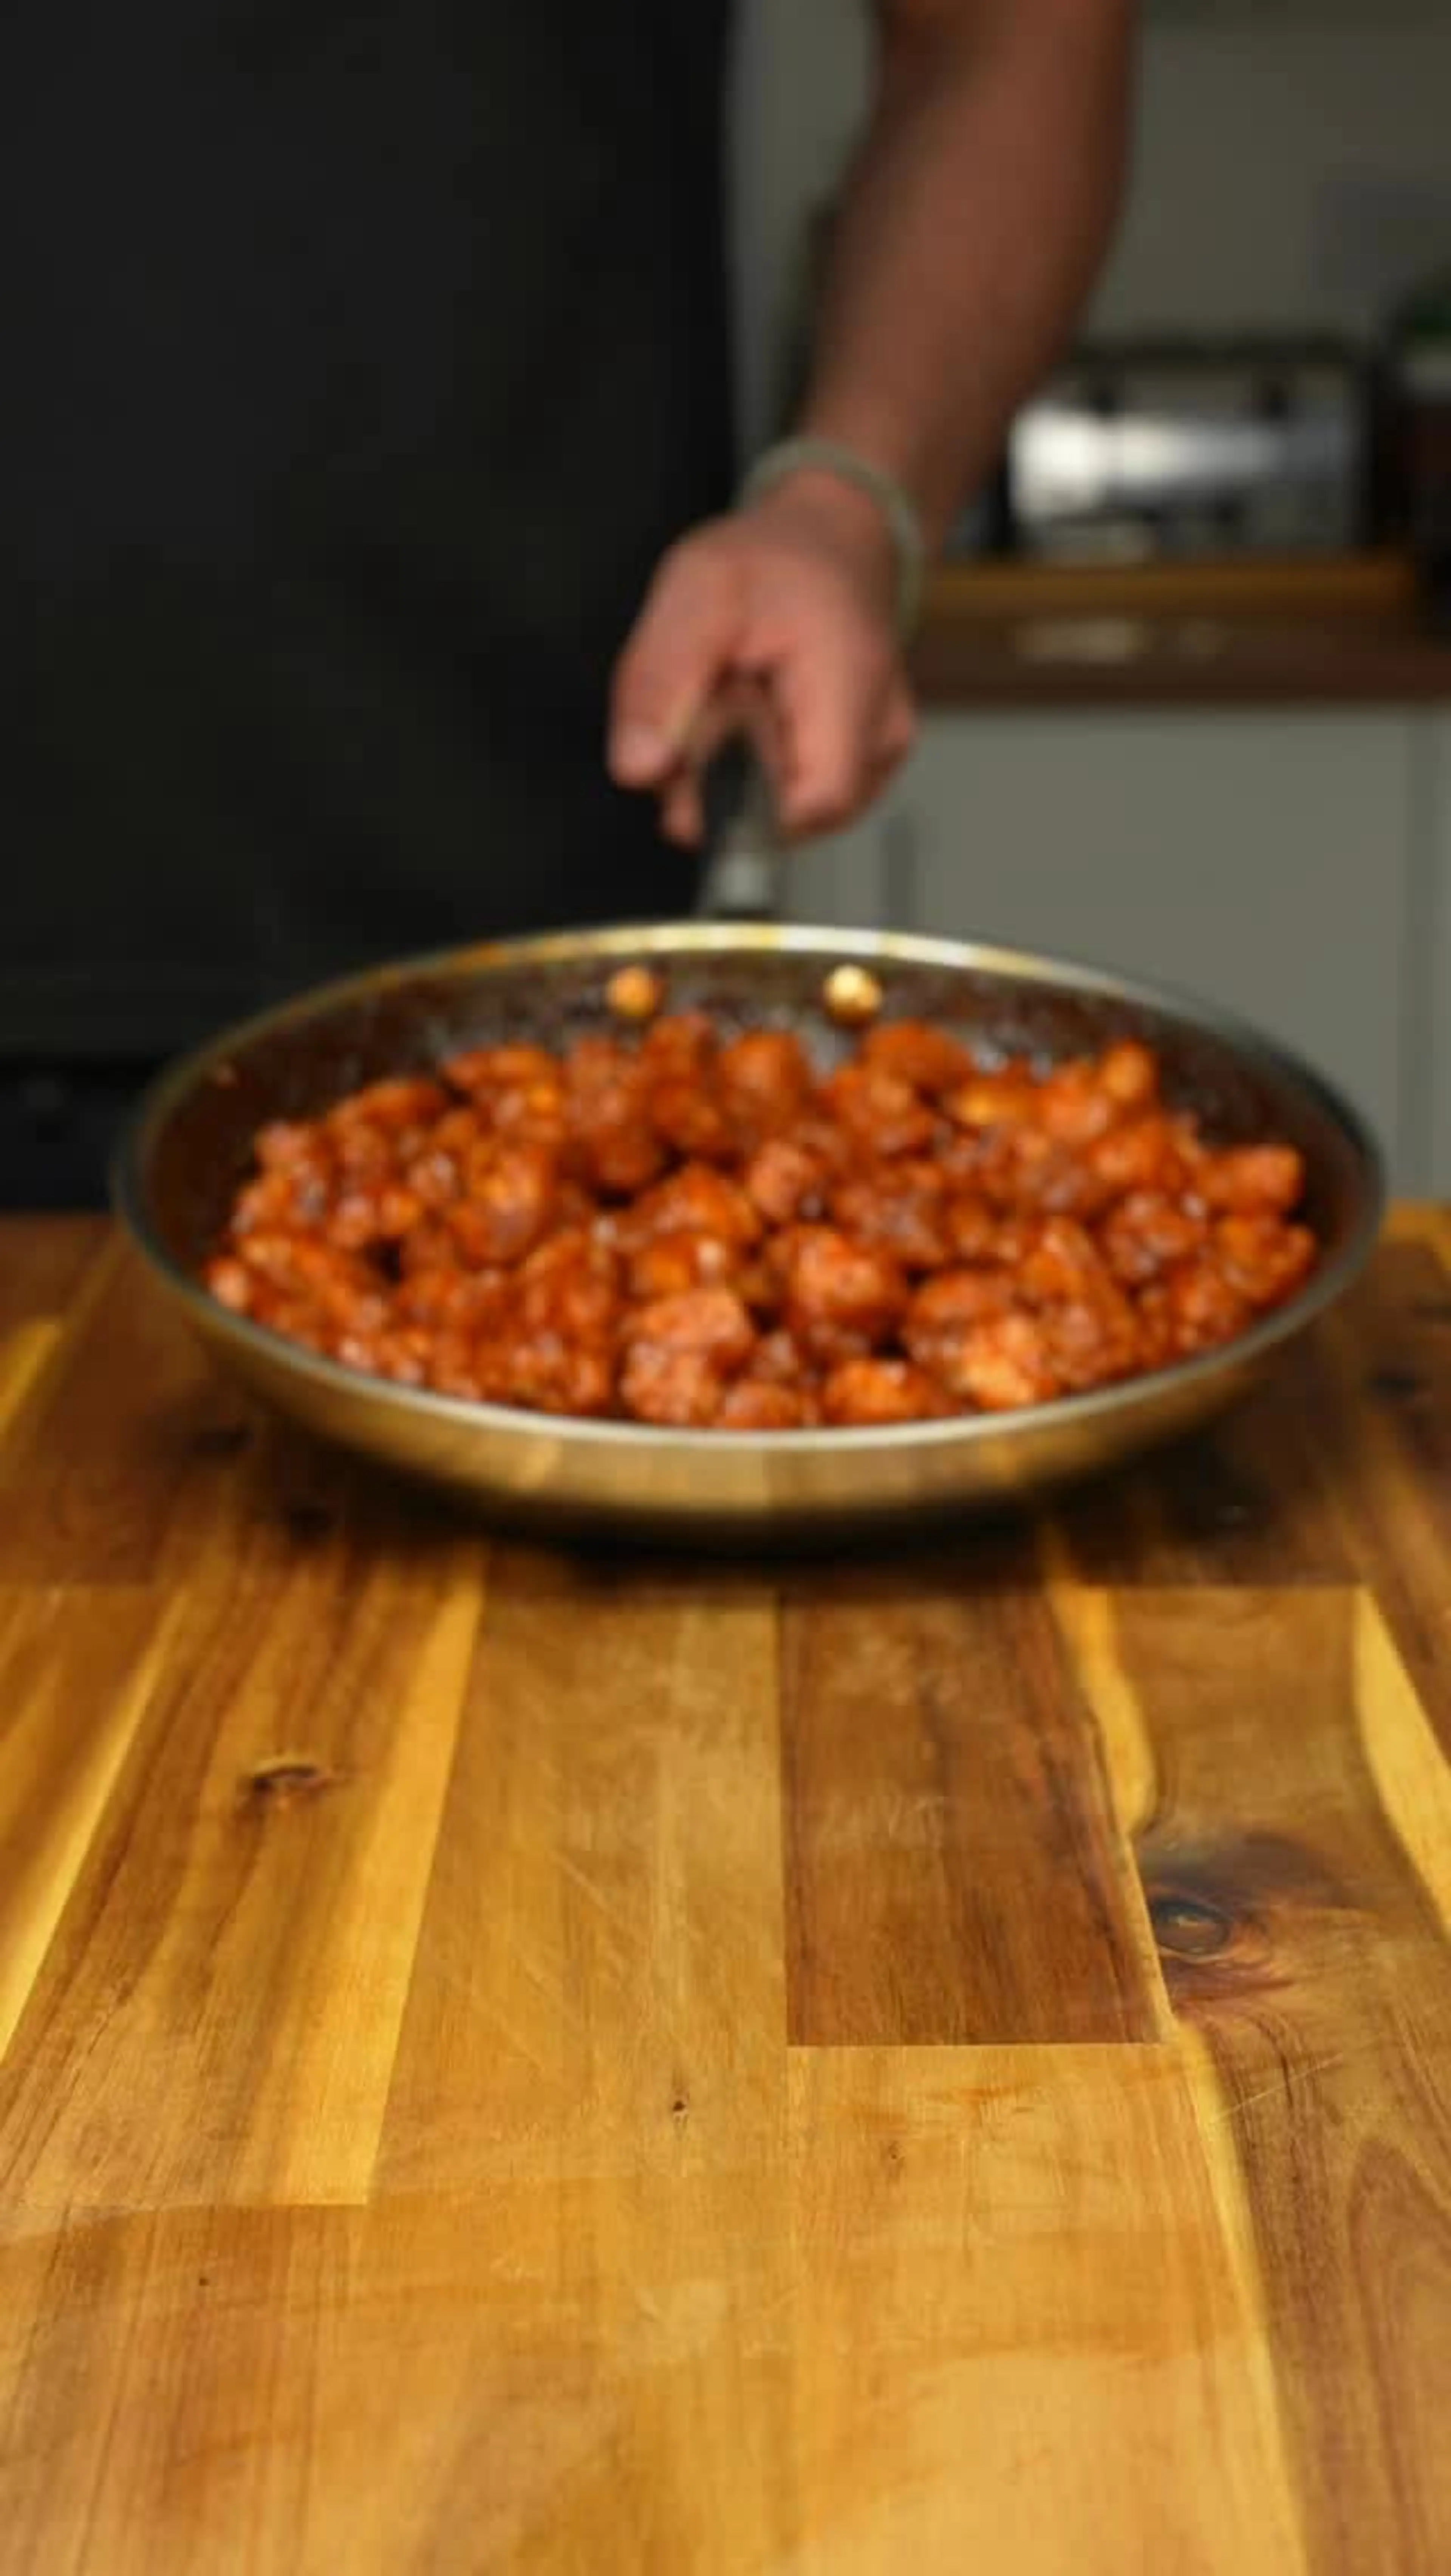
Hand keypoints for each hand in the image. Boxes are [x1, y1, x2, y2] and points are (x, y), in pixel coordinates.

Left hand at [607, 470, 917, 846]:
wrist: (831, 540)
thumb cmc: (772, 560)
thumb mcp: (693, 592)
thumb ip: (658, 683)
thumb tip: (638, 770)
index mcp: (849, 684)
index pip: (808, 806)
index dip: (736, 806)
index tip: (696, 755)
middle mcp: (879, 733)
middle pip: (787, 819)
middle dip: (722, 783)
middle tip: (708, 706)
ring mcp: (878, 755)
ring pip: (787, 815)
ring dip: (737, 775)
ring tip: (735, 702)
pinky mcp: (867, 766)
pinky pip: (797, 797)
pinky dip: (759, 768)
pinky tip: (756, 717)